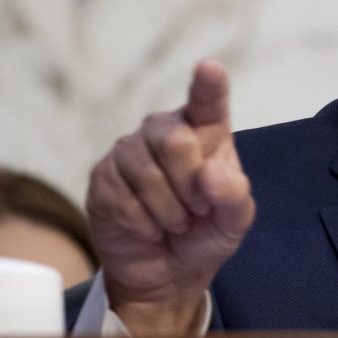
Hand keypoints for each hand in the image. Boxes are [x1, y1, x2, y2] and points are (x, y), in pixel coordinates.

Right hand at [85, 60, 254, 336]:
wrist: (168, 270)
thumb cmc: (207, 231)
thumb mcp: (235, 220)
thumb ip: (234, 196)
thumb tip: (210, 173)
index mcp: (207, 130)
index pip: (208, 100)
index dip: (208, 84)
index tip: (208, 68)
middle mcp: (166, 130)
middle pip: (177, 142)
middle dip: (191, 187)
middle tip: (199, 208)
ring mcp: (130, 150)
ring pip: (148, 174)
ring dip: (169, 211)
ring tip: (176, 221)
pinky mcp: (102, 176)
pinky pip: (123, 199)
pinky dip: (145, 224)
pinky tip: (150, 227)